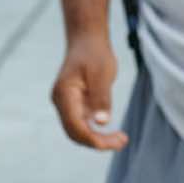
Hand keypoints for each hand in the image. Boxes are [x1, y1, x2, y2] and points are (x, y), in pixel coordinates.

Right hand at [52, 35, 126, 149]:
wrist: (87, 40)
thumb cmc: (94, 54)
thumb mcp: (102, 74)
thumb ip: (101, 98)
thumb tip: (101, 123)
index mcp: (64, 94)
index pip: (75, 126)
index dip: (93, 139)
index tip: (115, 142)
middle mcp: (61, 102)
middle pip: (75, 133)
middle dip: (97, 142)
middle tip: (122, 141)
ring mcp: (66, 105)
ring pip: (78, 132)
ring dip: (98, 140)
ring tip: (121, 139)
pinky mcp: (74, 106)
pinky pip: (83, 125)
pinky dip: (97, 132)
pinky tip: (113, 134)